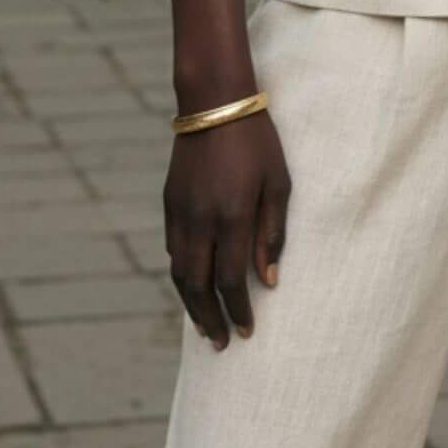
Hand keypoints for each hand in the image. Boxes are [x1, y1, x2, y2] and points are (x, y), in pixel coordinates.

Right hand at [163, 107, 291, 350]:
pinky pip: (172, 249)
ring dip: (191, 304)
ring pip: (179, 272)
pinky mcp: (168, 202)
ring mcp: (179, 212)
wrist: (214, 103)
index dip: (238, 311)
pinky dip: (181, 274)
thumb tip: (270, 280)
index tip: (247, 332)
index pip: (232, 280)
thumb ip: (272, 232)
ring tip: (204, 326)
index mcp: (231, 217)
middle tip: (221, 344)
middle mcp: (200, 220)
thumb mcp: (278, 184)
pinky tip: (193, 285)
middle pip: (199, 286)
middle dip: (210, 319)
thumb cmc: (257, 142)